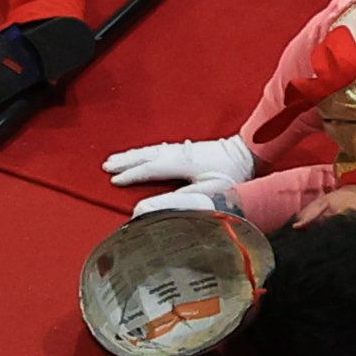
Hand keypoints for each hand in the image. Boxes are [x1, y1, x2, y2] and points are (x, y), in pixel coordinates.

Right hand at [103, 135, 257, 204]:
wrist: (250, 153)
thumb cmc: (232, 176)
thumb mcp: (207, 193)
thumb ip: (178, 201)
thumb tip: (151, 207)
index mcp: (180, 163)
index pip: (149, 169)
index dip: (130, 175)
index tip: (112, 180)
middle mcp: (179, 152)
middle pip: (146, 155)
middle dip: (125, 160)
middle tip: (105, 165)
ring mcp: (184, 148)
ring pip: (152, 150)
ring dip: (133, 154)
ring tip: (117, 157)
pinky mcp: (190, 148)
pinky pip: (160, 148)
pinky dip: (147, 151)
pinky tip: (145, 153)